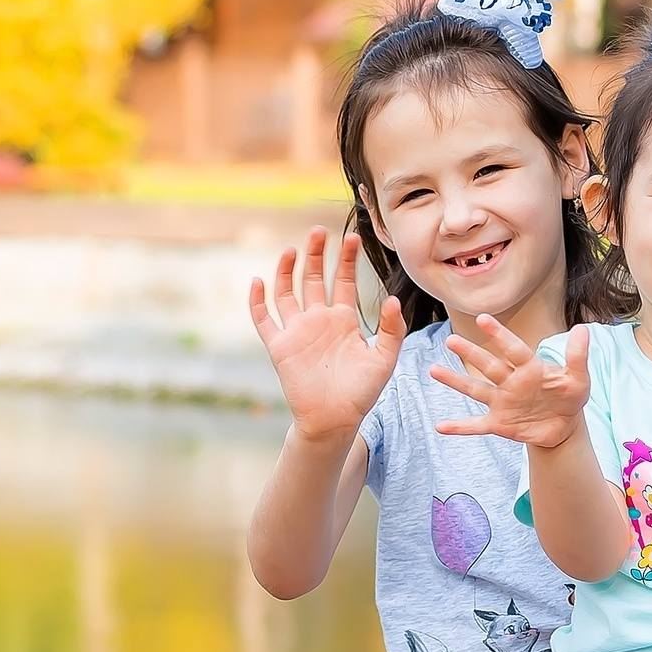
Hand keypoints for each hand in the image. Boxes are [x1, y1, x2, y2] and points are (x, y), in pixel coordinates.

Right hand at [249, 225, 404, 440]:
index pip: (344, 281)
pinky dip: (258, 301)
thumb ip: (393, 329)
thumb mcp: (385, 359)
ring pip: (287, 293)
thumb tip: (394, 299)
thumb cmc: (362, 392)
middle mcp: (319, 320)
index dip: (347, 260)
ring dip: (287, 271)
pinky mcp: (279, 346)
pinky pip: (264, 320)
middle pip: (314, 279)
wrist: (335, 420)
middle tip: (318, 231)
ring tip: (291, 250)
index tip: (351, 238)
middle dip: (316, 255)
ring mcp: (297, 331)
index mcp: (344, 320)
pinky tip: (259, 282)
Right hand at [430, 317, 590, 450]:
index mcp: (529, 369)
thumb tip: (584, 329)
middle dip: (470, 354)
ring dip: (455, 381)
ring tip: (433, 370)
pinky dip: (460, 427)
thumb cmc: (569, 397)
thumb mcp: (578, 379)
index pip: (513, 349)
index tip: (482, 318)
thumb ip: (577, 356)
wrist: (564, 426)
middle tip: (450, 340)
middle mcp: (510, 382)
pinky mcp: (499, 424)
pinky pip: (476, 425)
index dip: (499, 335)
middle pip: (488, 365)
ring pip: (476, 390)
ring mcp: (502, 403)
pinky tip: (440, 426)